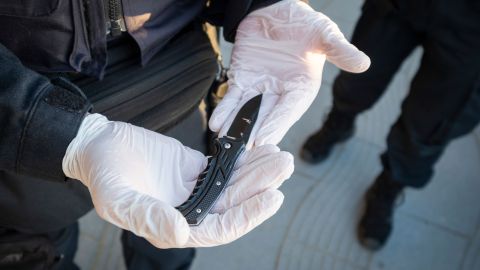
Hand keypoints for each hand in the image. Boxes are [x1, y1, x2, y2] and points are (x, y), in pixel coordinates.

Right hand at [63, 113, 293, 247]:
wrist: (99, 145)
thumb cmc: (104, 173)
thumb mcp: (118, 197)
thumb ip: (147, 216)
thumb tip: (181, 234)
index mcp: (174, 226)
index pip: (221, 228)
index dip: (248, 216)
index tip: (272, 197)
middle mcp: (190, 212)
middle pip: (235, 203)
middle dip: (261, 186)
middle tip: (284, 165)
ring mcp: (195, 190)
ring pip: (234, 184)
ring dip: (257, 171)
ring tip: (279, 155)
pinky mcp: (196, 169)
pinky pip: (224, 166)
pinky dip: (241, 159)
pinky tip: (258, 148)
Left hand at [209, 0, 369, 146]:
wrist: (275, 8)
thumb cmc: (303, 23)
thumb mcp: (324, 34)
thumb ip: (339, 51)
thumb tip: (364, 64)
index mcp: (302, 89)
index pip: (289, 109)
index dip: (276, 124)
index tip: (264, 141)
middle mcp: (281, 94)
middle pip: (266, 117)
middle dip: (253, 134)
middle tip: (241, 153)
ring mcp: (260, 88)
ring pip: (246, 112)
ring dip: (236, 128)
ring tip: (225, 143)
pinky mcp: (242, 79)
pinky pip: (232, 97)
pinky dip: (224, 110)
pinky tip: (216, 124)